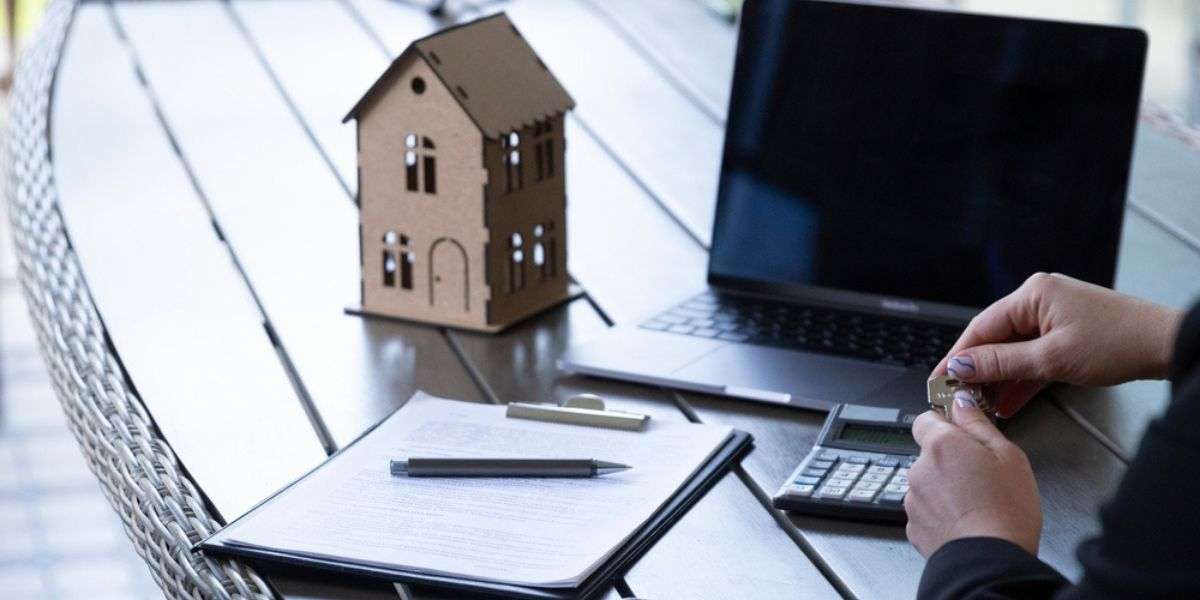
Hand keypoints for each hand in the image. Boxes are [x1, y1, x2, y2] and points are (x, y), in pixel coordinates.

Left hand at [905, 401, 1040, 556]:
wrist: (990, 560)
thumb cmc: (1006, 510)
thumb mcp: (1008, 456)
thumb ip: (979, 424)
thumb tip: (962, 403)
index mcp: (941, 445)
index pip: (926, 419)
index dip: (944, 423)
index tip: (961, 431)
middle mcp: (919, 469)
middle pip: (929, 454)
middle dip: (950, 460)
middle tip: (981, 475)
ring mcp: (913, 499)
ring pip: (927, 483)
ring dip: (944, 487)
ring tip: (976, 502)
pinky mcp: (914, 525)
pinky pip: (926, 510)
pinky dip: (941, 512)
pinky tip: (965, 520)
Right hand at [932, 272, 1182, 416]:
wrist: (1165, 346)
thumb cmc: (1118, 342)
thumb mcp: (1052, 358)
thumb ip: (1002, 362)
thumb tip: (961, 364)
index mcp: (1032, 294)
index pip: (981, 327)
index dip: (957, 356)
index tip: (940, 379)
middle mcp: (1039, 300)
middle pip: (995, 339)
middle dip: (978, 371)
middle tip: (959, 396)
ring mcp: (1053, 317)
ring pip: (1014, 350)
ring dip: (1000, 378)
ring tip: (983, 404)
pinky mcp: (1065, 334)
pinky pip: (1033, 356)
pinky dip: (1022, 378)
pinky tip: (1009, 401)